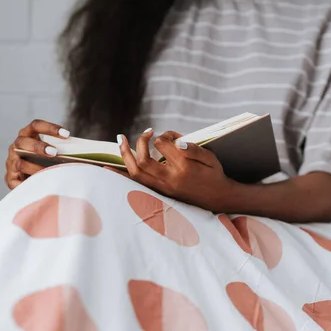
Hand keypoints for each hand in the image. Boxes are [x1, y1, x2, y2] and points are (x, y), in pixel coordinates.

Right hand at [5, 119, 69, 189]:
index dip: (50, 128)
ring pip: (20, 163)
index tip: (67, 135)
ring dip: (35, 168)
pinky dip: (28, 184)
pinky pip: (16, 181)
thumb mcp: (52, 155)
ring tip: (49, 172)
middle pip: (23, 142)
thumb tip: (88, 157)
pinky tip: (40, 187)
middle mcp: (16, 147)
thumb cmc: (46, 164)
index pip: (36, 126)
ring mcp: (11, 162)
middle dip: (38, 147)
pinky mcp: (10, 178)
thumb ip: (63, 152)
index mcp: (28, 136)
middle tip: (54, 153)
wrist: (33, 183)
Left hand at [118, 129, 234, 211]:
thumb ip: (193, 148)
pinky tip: (114, 164)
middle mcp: (170, 179)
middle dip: (140, 142)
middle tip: (146, 132)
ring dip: (125, 155)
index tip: (171, 136)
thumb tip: (176, 140)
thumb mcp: (210, 158)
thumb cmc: (214, 175)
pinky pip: (137, 183)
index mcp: (183, 168)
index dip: (164, 135)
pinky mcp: (159, 192)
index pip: (162, 144)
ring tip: (121, 140)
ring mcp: (163, 187)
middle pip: (143, 160)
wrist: (217, 198)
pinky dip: (123, 173)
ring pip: (136, 173)